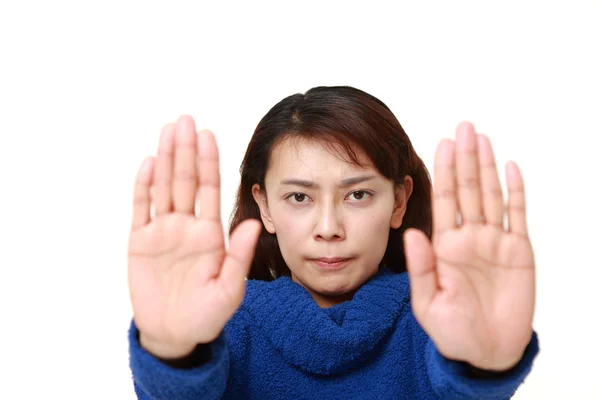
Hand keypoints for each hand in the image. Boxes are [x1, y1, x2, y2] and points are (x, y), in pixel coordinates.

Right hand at [127, 115, 261, 358]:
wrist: (174, 334)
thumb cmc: (206, 315)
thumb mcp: (228, 289)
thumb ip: (238, 256)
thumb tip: (253, 223)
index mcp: (209, 234)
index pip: (209, 189)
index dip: (208, 161)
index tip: (208, 135)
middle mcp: (186, 226)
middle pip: (186, 181)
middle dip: (186, 150)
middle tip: (185, 120)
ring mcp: (162, 232)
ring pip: (163, 187)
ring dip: (166, 159)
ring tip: (168, 131)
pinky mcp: (140, 242)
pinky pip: (141, 208)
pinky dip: (143, 186)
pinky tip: (149, 163)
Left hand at [404, 122, 534, 370]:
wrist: (486, 352)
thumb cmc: (452, 330)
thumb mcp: (428, 302)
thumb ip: (421, 267)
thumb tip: (412, 232)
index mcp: (445, 246)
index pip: (444, 200)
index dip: (444, 171)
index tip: (442, 143)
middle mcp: (469, 237)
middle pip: (468, 189)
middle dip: (465, 158)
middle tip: (464, 126)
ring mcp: (494, 242)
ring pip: (491, 195)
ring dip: (487, 166)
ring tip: (482, 138)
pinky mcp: (519, 252)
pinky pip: (517, 215)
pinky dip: (515, 191)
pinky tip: (510, 167)